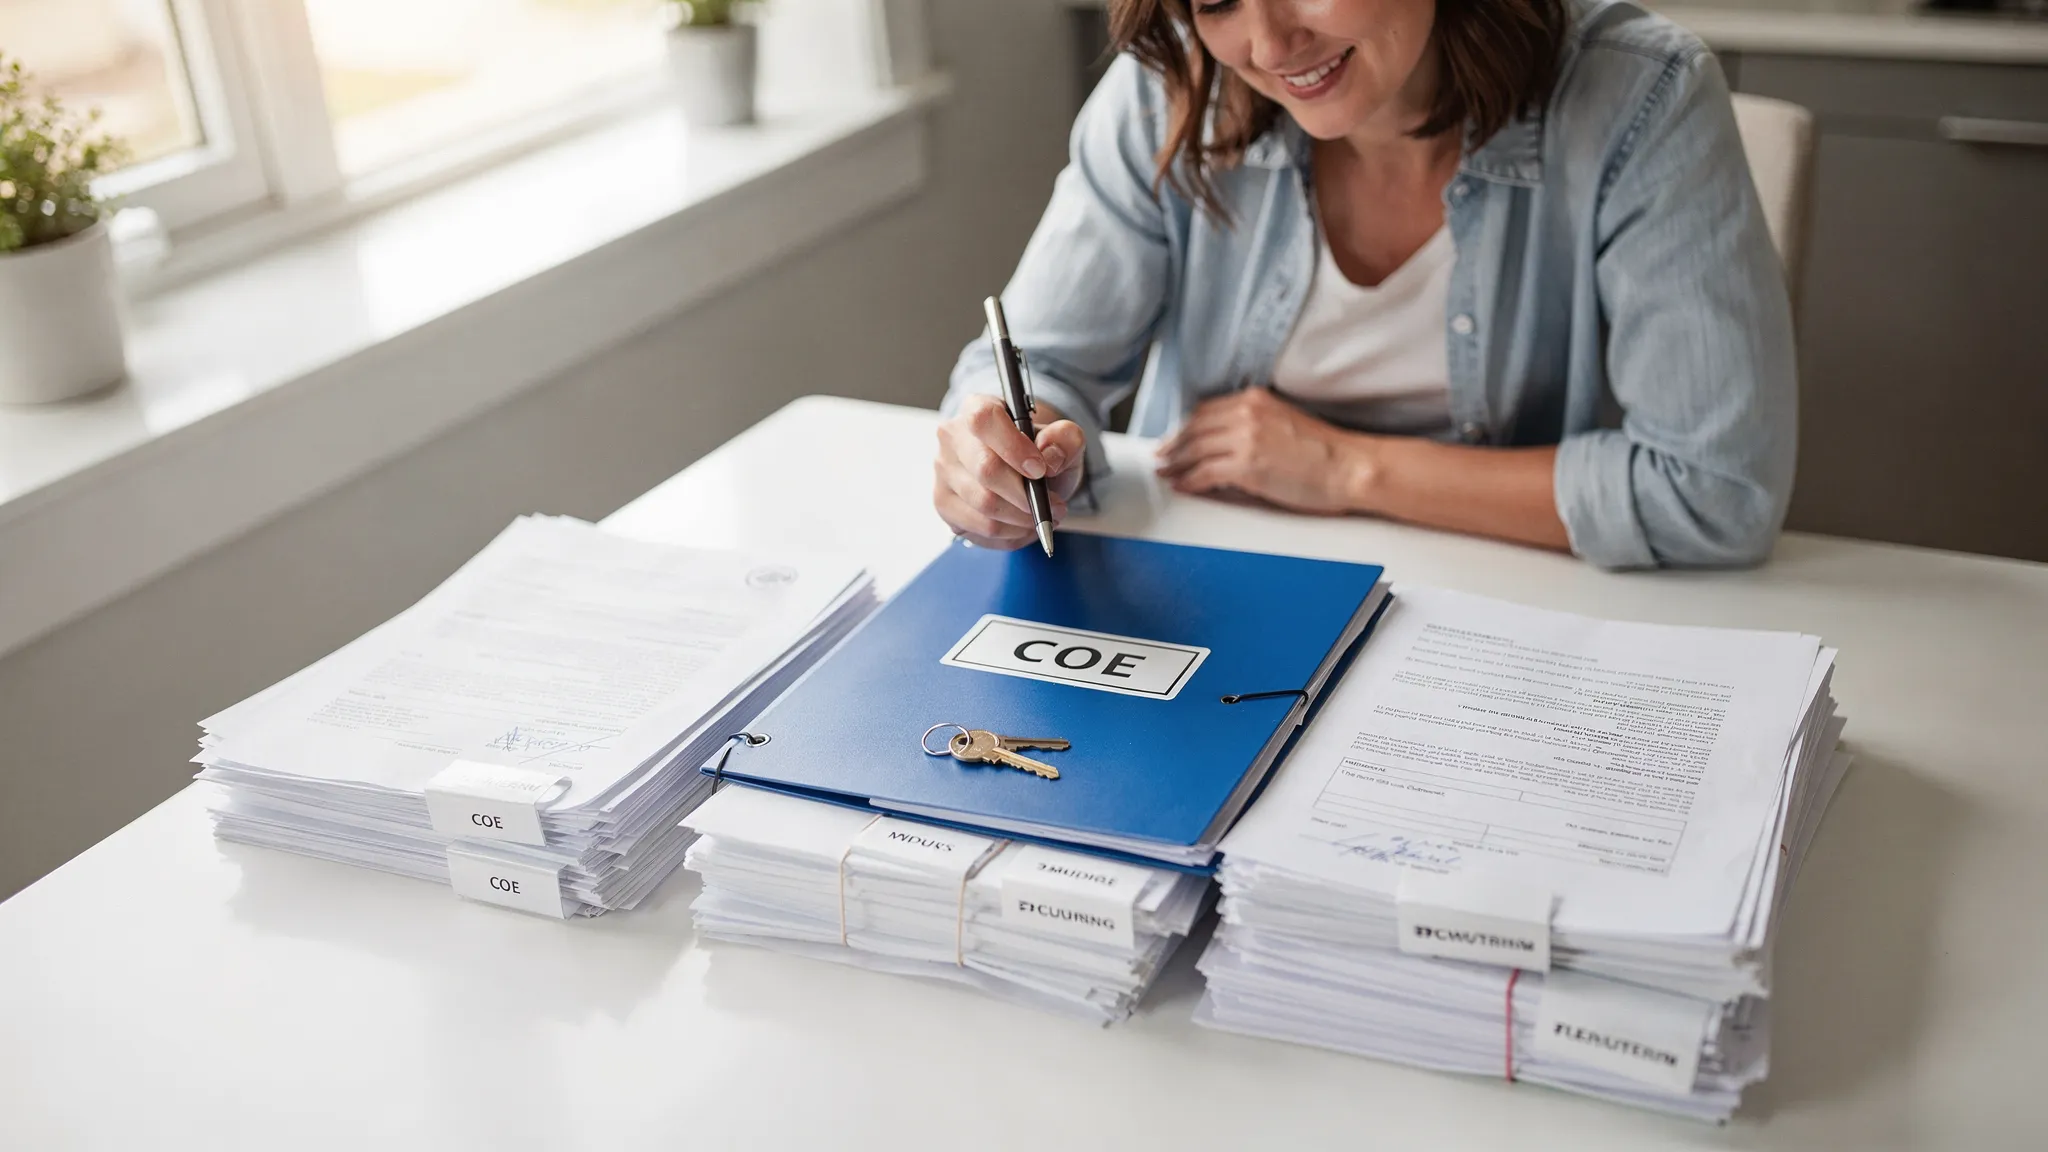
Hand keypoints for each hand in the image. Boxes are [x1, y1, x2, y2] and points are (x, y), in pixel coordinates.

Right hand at [934, 395, 1086, 548]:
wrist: (1023, 475)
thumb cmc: (1038, 453)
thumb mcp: (1063, 440)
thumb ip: (1065, 439)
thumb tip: (1050, 457)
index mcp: (977, 407)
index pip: (984, 420)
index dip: (1013, 447)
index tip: (1040, 470)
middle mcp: (952, 437)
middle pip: (985, 470)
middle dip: (1026, 495)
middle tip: (1055, 505)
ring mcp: (944, 472)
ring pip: (984, 504)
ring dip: (1023, 518)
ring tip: (1044, 517)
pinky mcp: (944, 504)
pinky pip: (981, 528)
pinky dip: (1012, 534)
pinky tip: (1025, 526)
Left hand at [1154, 387, 1372, 513]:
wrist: (1350, 467)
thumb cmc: (1326, 452)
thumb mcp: (1284, 423)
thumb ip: (1253, 426)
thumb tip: (1225, 444)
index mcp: (1255, 399)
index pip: (1206, 410)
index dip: (1185, 426)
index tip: (1175, 437)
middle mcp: (1246, 414)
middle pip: (1194, 427)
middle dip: (1173, 444)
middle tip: (1160, 456)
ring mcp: (1245, 439)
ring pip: (1195, 449)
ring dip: (1175, 463)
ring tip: (1165, 473)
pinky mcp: (1246, 466)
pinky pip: (1204, 473)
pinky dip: (1189, 480)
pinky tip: (1182, 485)